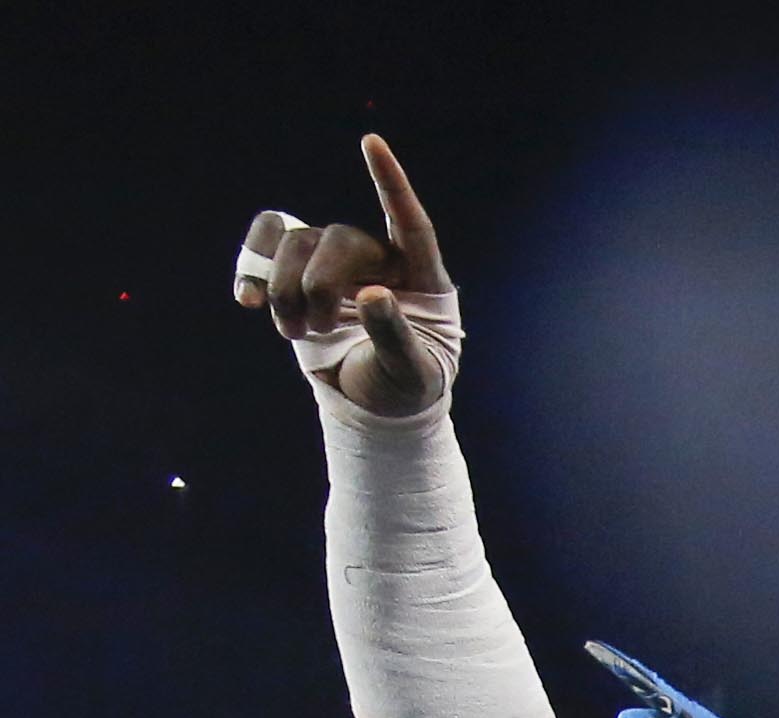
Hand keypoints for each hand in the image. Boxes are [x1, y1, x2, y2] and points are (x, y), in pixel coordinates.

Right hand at [241, 135, 459, 419]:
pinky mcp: (300, 273)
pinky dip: (250, 267)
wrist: (373, 405)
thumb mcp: (412, 372)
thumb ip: (395, 335)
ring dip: (284, 290)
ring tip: (293, 332)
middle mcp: (379, 259)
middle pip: (336, 240)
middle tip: (318, 329)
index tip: (370, 143)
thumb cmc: (406, 387)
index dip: (390, 183)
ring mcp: (337, 263)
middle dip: (317, 285)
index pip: (410, 221)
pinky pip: (268, 245)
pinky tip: (247, 299)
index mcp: (422, 277)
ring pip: (296, 244)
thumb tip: (372, 294)